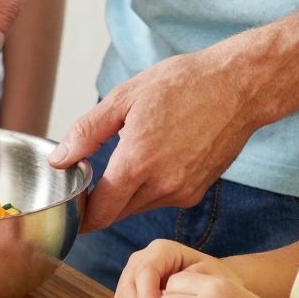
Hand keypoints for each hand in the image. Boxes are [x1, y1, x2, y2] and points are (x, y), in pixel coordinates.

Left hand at [50, 43, 260, 231]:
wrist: (239, 87)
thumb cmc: (185, 84)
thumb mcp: (126, 98)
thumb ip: (87, 132)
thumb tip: (60, 159)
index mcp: (136, 164)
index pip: (97, 212)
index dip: (80, 213)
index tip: (72, 203)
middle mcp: (160, 186)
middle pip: (116, 213)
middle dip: (101, 202)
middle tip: (93, 175)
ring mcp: (182, 192)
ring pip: (139, 207)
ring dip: (127, 193)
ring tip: (131, 155)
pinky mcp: (197, 192)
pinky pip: (162, 199)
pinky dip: (151, 187)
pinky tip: (157, 157)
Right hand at [113, 239, 205, 297]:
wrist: (212, 293)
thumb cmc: (214, 283)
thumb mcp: (211, 277)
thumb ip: (192, 281)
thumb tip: (164, 297)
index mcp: (161, 251)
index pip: (144, 271)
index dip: (147, 295)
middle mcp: (140, 262)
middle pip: (126, 288)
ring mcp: (132, 282)